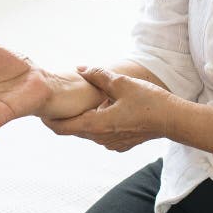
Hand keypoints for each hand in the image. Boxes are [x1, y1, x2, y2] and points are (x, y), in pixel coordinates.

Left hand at [41, 66, 173, 151]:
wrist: (173, 120)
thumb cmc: (148, 100)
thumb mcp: (122, 83)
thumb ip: (98, 76)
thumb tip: (80, 69)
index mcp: (97, 125)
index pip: (62, 128)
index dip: (48, 120)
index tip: (40, 111)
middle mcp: (101, 138)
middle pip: (74, 129)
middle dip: (64, 117)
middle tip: (56, 102)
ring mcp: (112, 143)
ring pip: (89, 131)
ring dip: (83, 119)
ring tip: (80, 103)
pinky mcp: (122, 143)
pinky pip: (102, 134)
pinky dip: (98, 123)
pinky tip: (104, 108)